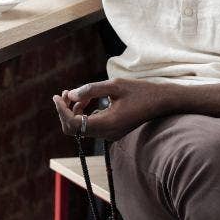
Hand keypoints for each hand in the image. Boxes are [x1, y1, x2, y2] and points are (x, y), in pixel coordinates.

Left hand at [52, 78, 171, 140]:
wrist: (162, 102)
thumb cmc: (140, 91)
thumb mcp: (114, 85)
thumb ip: (91, 90)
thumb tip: (71, 94)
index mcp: (108, 123)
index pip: (74, 124)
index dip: (62, 111)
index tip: (57, 96)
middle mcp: (107, 133)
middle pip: (74, 129)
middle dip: (65, 111)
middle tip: (64, 93)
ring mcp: (110, 134)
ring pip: (81, 128)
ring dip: (73, 112)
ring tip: (73, 94)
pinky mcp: (112, 131)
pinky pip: (90, 126)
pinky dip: (82, 113)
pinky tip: (85, 100)